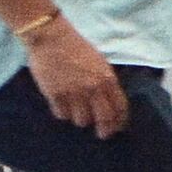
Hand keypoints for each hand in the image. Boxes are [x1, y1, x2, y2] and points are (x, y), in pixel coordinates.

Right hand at [24, 17, 125, 137]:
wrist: (50, 37)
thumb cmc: (76, 47)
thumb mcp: (99, 62)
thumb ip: (105, 82)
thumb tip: (109, 102)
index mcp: (107, 79)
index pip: (119, 107)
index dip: (120, 121)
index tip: (118, 127)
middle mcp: (92, 89)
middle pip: (103, 120)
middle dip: (105, 130)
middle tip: (102, 134)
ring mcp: (73, 93)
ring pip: (81, 121)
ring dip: (81, 118)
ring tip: (77, 111)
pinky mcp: (55, 95)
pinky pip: (62, 115)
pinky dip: (63, 112)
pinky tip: (62, 104)